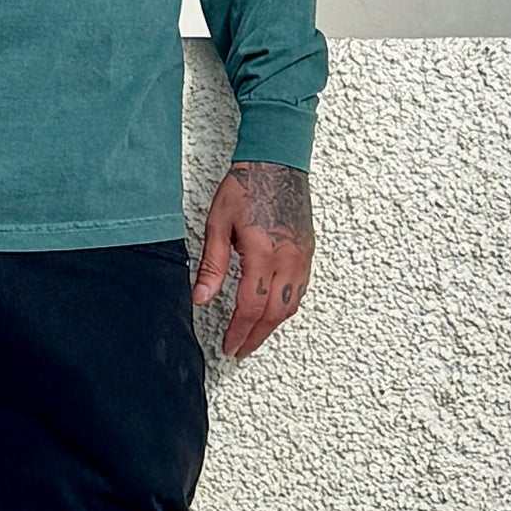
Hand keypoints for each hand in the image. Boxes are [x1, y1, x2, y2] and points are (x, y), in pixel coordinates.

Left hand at [192, 161, 313, 358]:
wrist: (277, 160)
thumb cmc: (247, 185)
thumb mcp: (217, 224)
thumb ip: (212, 265)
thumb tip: (201, 297)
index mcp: (263, 252)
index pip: (251, 306)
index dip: (239, 331)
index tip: (228, 344)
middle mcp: (288, 258)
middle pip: (275, 314)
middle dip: (256, 336)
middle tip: (239, 349)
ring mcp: (303, 255)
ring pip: (292, 305)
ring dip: (273, 326)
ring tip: (254, 336)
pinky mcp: (309, 250)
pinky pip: (302, 289)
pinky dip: (287, 307)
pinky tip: (274, 311)